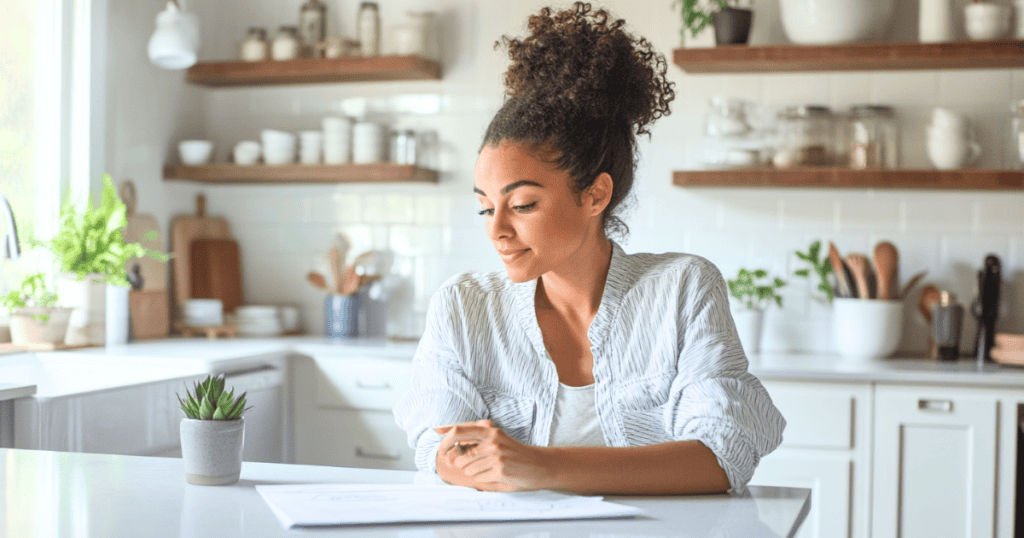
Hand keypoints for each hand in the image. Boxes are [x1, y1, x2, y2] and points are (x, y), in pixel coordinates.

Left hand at [433, 419, 549, 491]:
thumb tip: (450, 442)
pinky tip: (497, 475)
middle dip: (460, 462)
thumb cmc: (514, 453)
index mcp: (489, 429)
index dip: (444, 435)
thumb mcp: (496, 438)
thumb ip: (475, 438)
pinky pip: (478, 478)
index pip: (459, 429)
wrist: (539, 465)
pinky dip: (484, 480)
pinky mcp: (499, 469)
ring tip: (490, 469)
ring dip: (474, 473)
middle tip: (471, 464)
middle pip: (459, 454)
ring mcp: (496, 454)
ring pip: (467, 468)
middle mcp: (492, 438)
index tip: (436, 437)